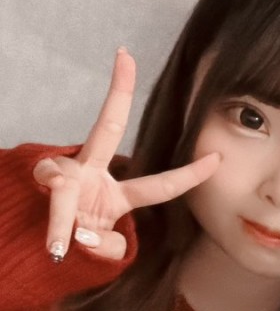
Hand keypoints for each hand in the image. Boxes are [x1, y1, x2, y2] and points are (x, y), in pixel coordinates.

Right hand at [35, 47, 218, 261]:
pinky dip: (57, 232)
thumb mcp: (102, 254)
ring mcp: (66, 176)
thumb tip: (85, 236)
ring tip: (60, 245)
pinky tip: (55, 246)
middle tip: (125, 57)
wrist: (31, 249)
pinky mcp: (44, 184)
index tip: (217, 159)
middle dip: (118, 94)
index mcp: (116, 194)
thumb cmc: (75, 248)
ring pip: (67, 186)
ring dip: (63, 220)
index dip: (189, 175)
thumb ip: (108, 248)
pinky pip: (57, 205)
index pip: (160, 185)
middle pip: (107, 129)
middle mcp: (91, 175)